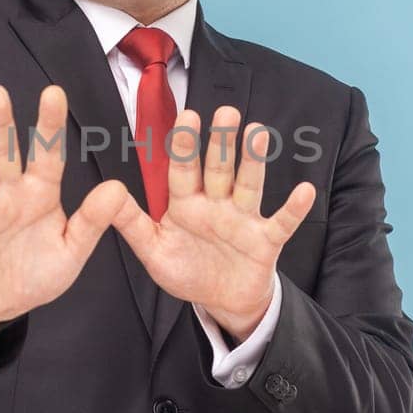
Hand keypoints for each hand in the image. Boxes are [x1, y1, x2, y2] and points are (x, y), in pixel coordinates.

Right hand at [0, 83, 127, 329]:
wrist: (1, 306)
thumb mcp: (72, 250)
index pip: (47, 154)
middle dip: (2, 125)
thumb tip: (118, 188)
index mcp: (40, 193)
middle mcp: (10, 194)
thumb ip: (92, 221)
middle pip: (5, 154)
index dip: (49, 125)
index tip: (53, 93)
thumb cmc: (36, 273)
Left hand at [112, 106, 315, 340]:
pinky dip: (294, 208)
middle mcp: (216, 204)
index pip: (183, 170)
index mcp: (186, 204)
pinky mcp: (265, 240)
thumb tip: (107, 193)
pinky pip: (281, 222)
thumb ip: (131, 224)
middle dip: (220, 141)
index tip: (186, 116)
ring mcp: (242, 219)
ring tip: (258, 132)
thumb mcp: (153, 251)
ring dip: (254, 161)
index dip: (184, 145)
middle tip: (225, 111)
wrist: (222, 301)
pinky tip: (305, 190)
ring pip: (248, 185)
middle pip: (218, 168)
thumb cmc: (187, 270)